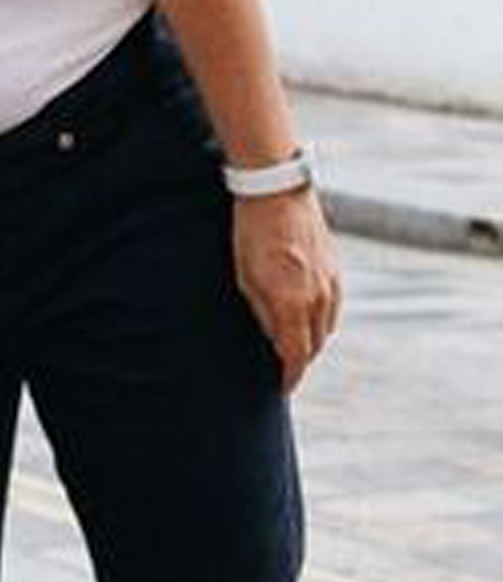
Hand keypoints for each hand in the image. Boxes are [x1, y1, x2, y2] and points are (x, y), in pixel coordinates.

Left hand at [229, 189, 342, 389]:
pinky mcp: (336, 271)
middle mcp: (318, 297)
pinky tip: (307, 321)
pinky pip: (332, 308)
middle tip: (284, 371)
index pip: (297, 354)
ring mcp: (331, 283)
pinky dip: (321, 321)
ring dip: (312, 342)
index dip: (291, 376)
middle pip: (314, 344)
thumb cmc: (251, 235)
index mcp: (292, 302)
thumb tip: (274, 340)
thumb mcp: (245, 278)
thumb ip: (262, 313)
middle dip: (300, 361)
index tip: (283, 388)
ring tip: (294, 349)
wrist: (278, 193)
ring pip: (326, 328)